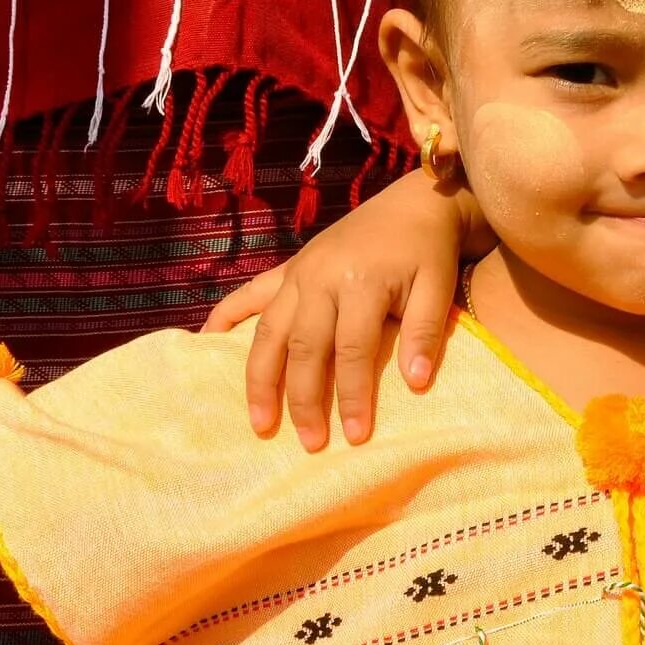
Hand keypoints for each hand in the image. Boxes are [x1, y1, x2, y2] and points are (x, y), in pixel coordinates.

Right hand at [202, 171, 473, 449]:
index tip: (355, 436)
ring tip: (259, 422)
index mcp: (360, 283)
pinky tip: (206, 343)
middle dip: (303, 400)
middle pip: (304, 348)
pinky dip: (225, 316)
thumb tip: (416, 384)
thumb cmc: (428, 250)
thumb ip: (425, 332)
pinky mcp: (290, 267)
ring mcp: (299, 273)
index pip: (351, 351)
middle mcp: (320, 279)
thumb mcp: (438, 286)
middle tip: (310, 443)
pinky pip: (249, 293)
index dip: (352, 396)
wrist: (415, 201)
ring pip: (269, 332)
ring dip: (260, 379)